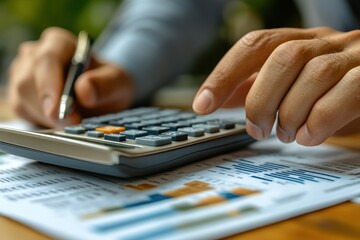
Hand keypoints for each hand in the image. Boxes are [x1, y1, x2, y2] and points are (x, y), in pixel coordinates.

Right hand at [8, 27, 134, 127]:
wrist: (101, 94)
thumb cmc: (107, 83)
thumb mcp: (118, 83)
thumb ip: (105, 85)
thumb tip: (84, 90)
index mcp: (59, 42)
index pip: (47, 59)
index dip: (50, 85)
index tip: (59, 110)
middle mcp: (35, 54)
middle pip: (28, 81)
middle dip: (50, 107)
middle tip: (72, 122)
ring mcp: (22, 73)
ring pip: (21, 97)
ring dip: (46, 116)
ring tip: (71, 120)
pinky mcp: (19, 94)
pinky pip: (22, 110)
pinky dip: (41, 121)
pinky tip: (60, 121)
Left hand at [192, 27, 359, 145]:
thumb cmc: (329, 91)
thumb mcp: (291, 86)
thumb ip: (257, 87)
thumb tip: (218, 98)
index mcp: (299, 41)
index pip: (255, 45)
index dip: (224, 74)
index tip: (202, 105)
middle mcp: (326, 42)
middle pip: (283, 56)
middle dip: (261, 100)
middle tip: (256, 129)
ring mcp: (354, 57)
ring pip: (315, 73)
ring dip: (291, 112)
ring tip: (285, 135)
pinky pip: (347, 92)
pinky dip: (320, 120)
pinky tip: (309, 136)